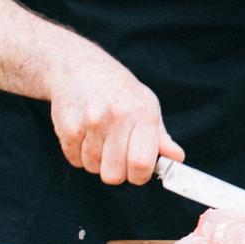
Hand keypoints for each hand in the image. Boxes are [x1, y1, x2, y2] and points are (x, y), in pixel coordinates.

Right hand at [46, 54, 184, 185]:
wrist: (79, 68)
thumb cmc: (118, 90)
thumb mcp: (147, 105)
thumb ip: (161, 137)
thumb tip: (177, 159)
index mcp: (142, 114)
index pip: (142, 163)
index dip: (140, 175)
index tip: (139, 171)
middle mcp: (116, 118)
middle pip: (114, 175)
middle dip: (118, 172)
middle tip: (119, 156)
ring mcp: (89, 123)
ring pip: (93, 168)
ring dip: (97, 161)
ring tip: (101, 139)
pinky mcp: (67, 127)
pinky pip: (74, 160)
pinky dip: (80, 154)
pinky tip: (86, 136)